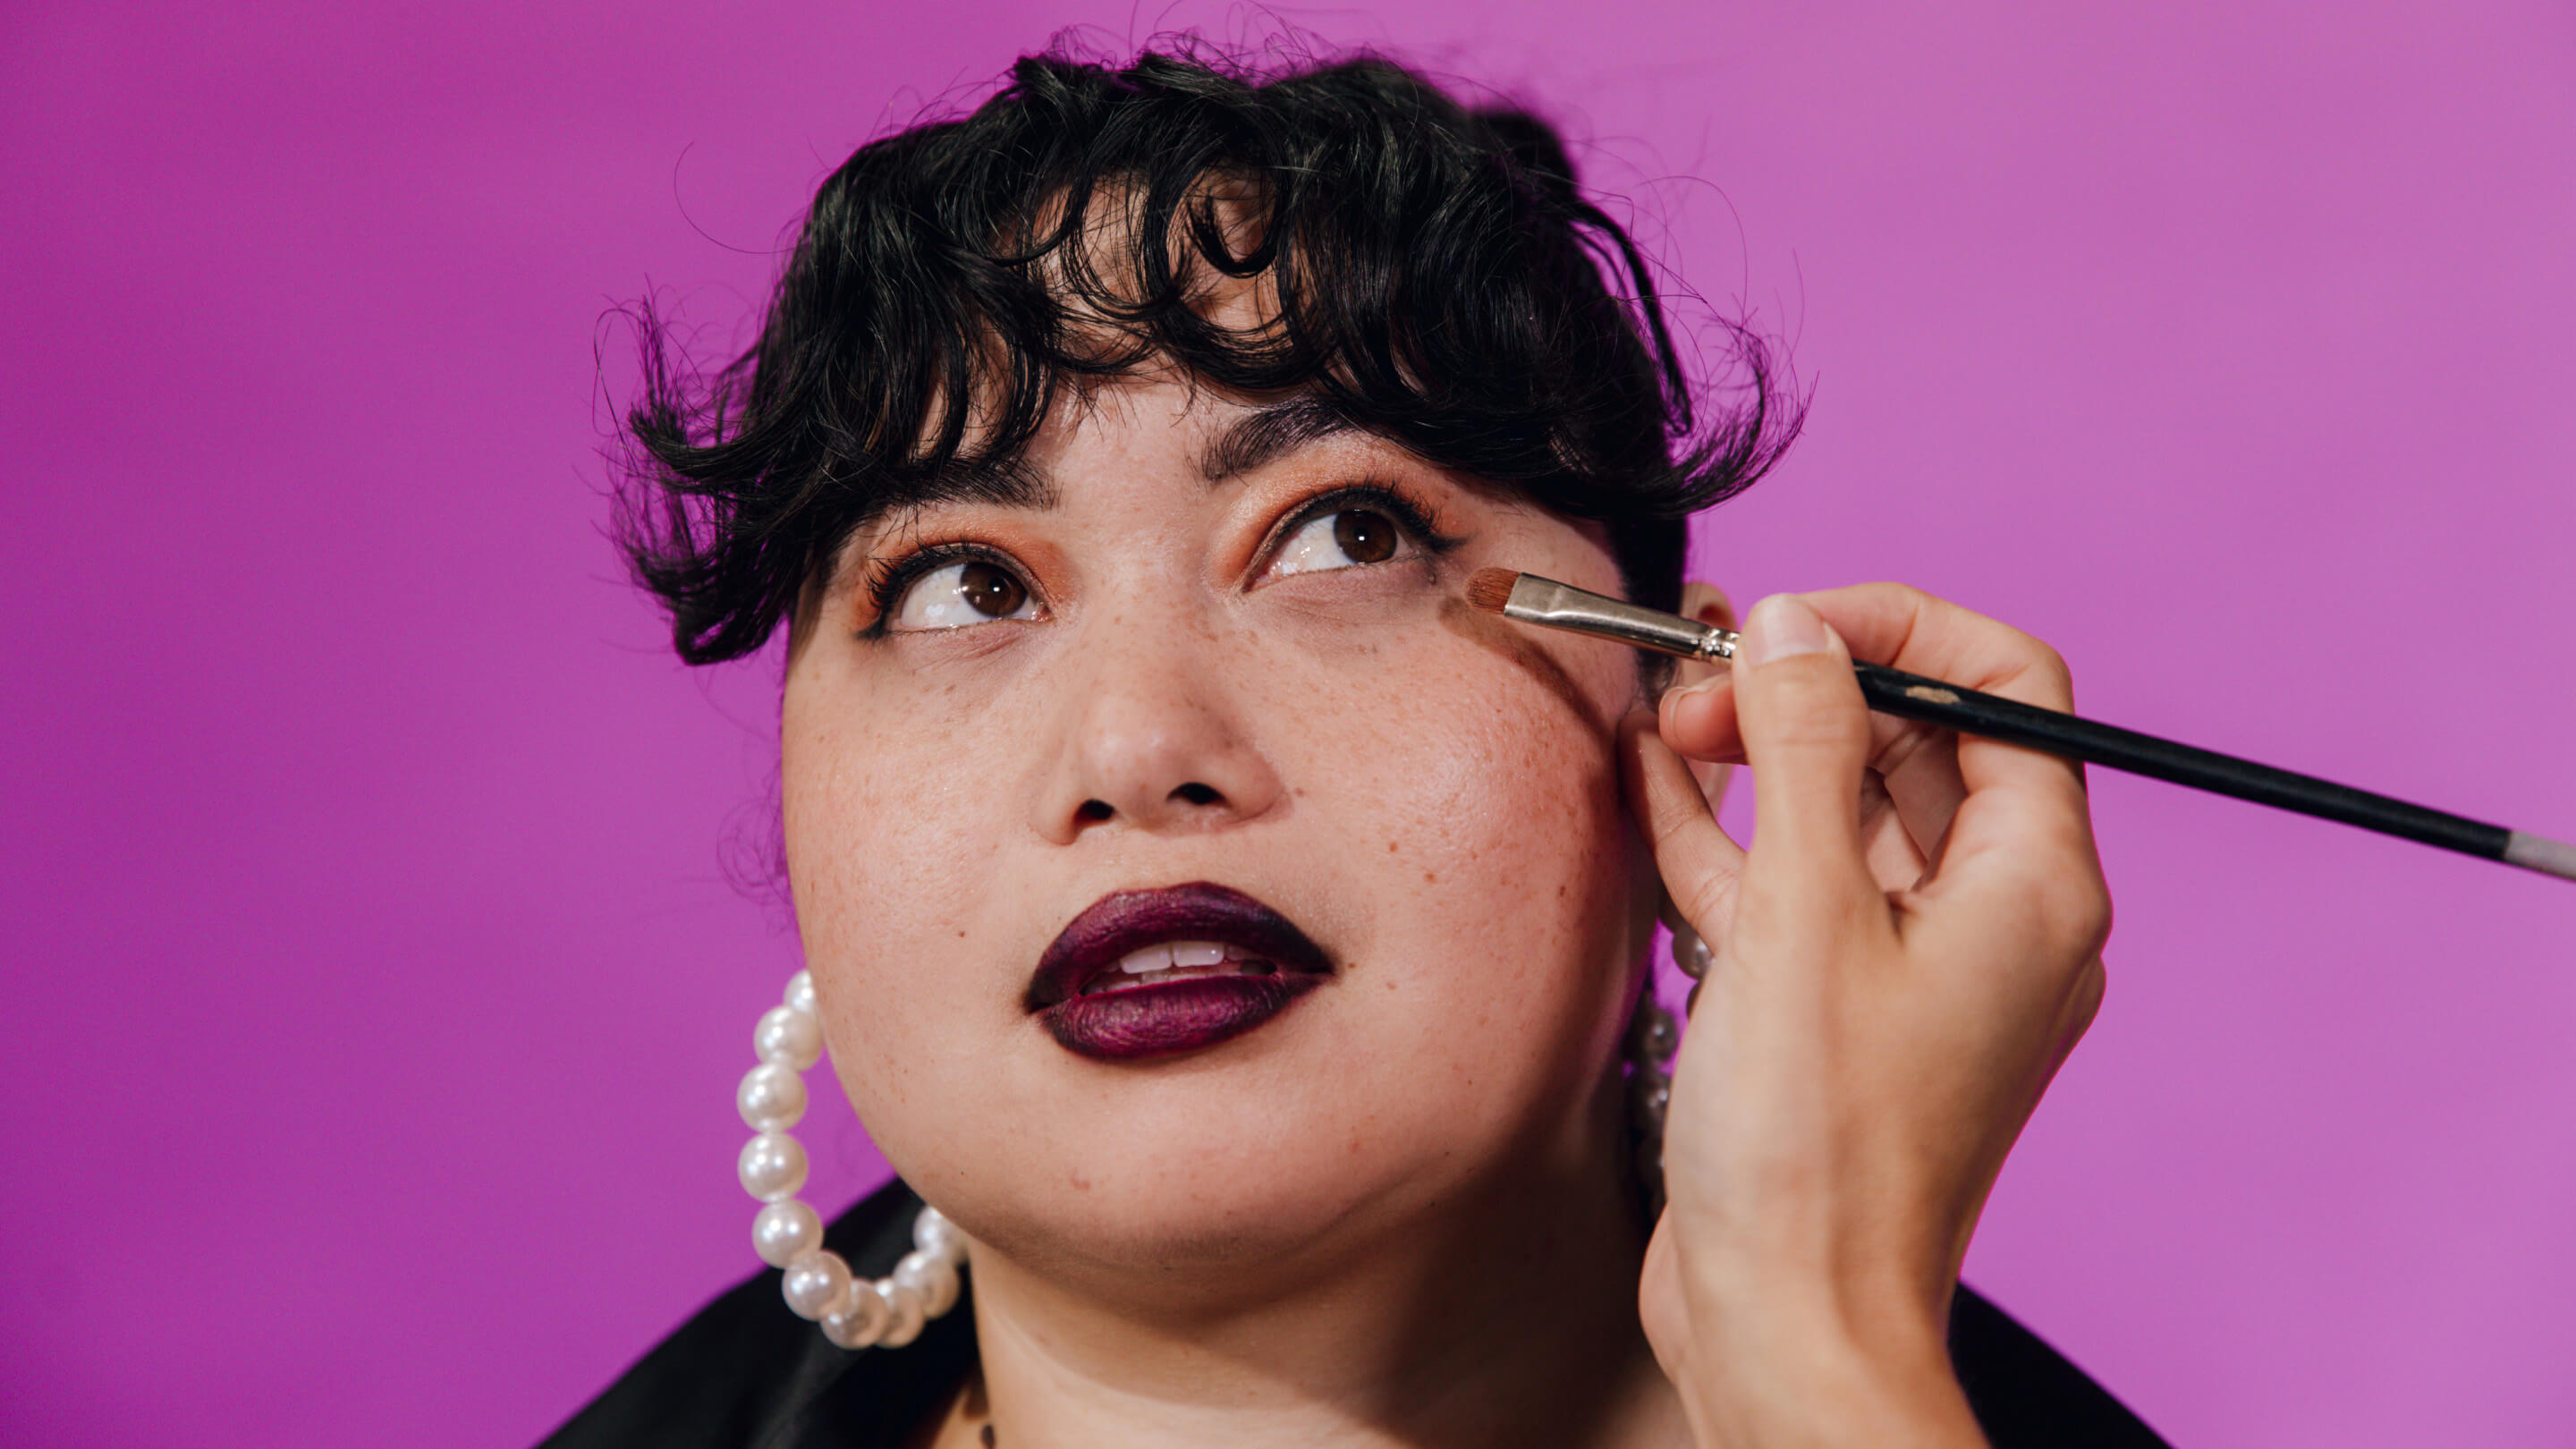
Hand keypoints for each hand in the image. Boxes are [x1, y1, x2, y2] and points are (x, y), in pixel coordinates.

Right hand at [1621, 584, 2109, 1447]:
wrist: (1784, 1324)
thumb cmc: (1816, 1152)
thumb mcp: (1800, 913)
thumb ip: (1799, 749)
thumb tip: (1791, 627)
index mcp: (2033, 883)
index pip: (2005, 686)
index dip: (1898, 628)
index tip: (1788, 620)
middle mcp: (1991, 917)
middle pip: (1912, 742)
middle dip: (1803, 690)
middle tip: (1696, 683)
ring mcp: (1911, 965)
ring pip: (1839, 810)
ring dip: (1751, 753)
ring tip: (1660, 710)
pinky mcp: (1836, 1009)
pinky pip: (1791, 885)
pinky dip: (1726, 831)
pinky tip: (1652, 783)